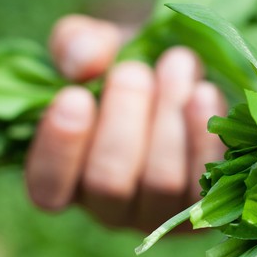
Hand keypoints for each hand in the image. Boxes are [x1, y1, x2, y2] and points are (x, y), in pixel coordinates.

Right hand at [25, 15, 225, 230]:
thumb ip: (75, 45)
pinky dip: (206, 136)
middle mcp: (110, 208)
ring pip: (162, 183)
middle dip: (122, 120)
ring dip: (168, 119)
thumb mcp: (92, 44)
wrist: (186, 73)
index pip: (48, 188)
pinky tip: (204, 93)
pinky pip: (207, 181)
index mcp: (66, 178)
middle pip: (109, 183)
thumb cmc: (124, 63)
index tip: (74, 96)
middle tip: (133, 70)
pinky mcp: (209, 203)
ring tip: (176, 64)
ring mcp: (162, 212)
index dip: (59, 148)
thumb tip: (86, 60)